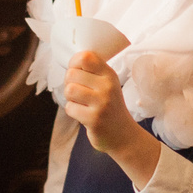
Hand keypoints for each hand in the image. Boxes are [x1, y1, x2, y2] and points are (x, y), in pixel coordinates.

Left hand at [63, 50, 160, 185]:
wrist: (123, 135)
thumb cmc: (110, 107)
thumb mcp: (107, 85)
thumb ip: (93, 72)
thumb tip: (71, 63)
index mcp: (109, 74)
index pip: (85, 57)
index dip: (74, 63)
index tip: (76, 72)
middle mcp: (107, 86)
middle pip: (72, 74)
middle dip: (69, 83)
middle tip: (78, 92)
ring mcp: (101, 103)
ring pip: (69, 90)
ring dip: (70, 98)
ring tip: (80, 102)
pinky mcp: (94, 118)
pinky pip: (70, 108)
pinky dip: (72, 111)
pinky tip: (82, 114)